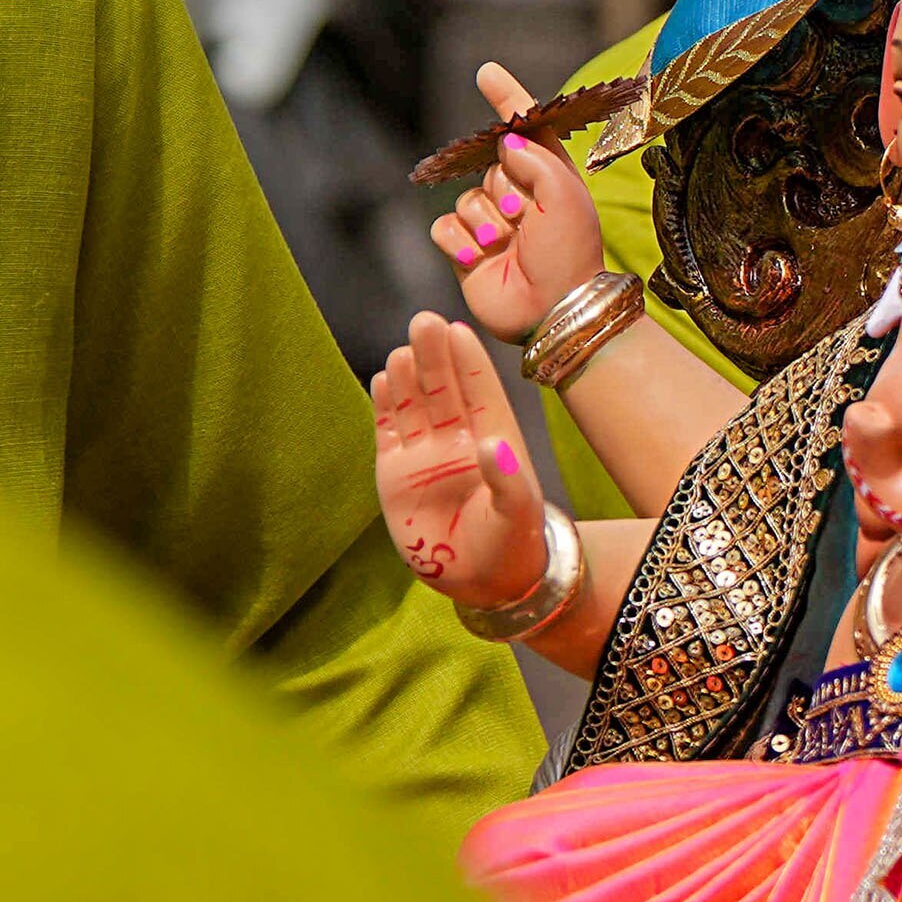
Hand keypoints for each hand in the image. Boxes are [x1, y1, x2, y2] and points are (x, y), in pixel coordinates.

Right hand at [372, 309, 548, 608]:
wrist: (482, 581)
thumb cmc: (512, 543)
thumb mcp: (518, 512)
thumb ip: (507, 478)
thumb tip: (489, 444)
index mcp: (495, 440)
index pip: (481, 392)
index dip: (469, 362)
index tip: (458, 329)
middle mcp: (458, 441)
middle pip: (444, 391)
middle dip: (436, 357)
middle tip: (424, 320)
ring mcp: (425, 456)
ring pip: (415, 406)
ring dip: (410, 377)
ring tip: (403, 350)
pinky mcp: (396, 475)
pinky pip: (390, 433)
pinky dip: (386, 408)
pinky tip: (384, 379)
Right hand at [433, 59, 609, 338]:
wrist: (553, 310)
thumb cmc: (569, 254)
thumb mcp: (564, 198)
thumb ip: (537, 159)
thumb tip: (508, 140)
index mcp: (552, 178)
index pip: (526, 128)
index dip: (508, 100)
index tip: (488, 72)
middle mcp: (521, 194)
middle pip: (489, 165)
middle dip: (505, 188)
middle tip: (527, 217)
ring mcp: (492, 222)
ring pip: (464, 198)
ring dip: (485, 221)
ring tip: (508, 245)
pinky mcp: (467, 248)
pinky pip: (443, 227)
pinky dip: (460, 241)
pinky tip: (481, 258)